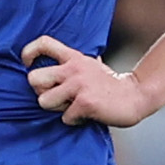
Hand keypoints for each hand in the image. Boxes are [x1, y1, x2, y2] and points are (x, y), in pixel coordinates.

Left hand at [22, 36, 153, 127]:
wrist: (137, 96)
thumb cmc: (110, 85)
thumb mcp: (91, 66)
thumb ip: (72, 64)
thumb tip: (51, 64)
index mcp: (73, 57)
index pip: (44, 43)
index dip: (28, 53)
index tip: (28, 64)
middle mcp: (73, 68)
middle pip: (33, 78)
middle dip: (40, 92)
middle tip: (56, 97)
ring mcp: (79, 85)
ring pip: (43, 101)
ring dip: (56, 109)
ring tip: (72, 107)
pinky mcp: (85, 102)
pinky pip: (65, 117)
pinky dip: (74, 120)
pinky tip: (87, 115)